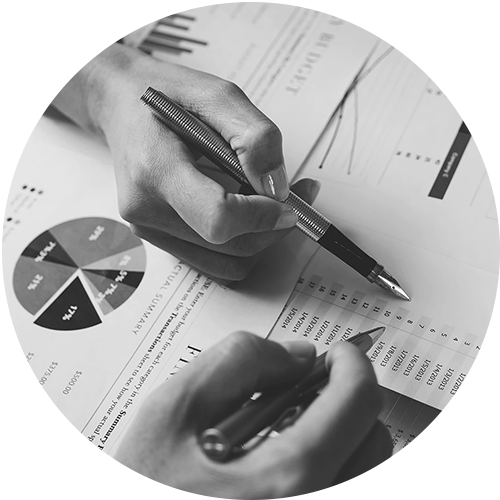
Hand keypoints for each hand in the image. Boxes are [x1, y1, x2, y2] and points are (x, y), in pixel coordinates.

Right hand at [25, 20, 319, 279]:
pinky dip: (242, 243)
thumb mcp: (217, 94)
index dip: (261, 216)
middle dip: (273, 226)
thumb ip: (254, 137)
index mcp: (156, 170)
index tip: (288, 201)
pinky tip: (250, 213)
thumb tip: (278, 188)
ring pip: (227, 261)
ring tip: (274, 201)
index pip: (217, 218)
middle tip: (297, 195)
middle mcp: (147, 211)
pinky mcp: (159, 238)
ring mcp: (150, 230)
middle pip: (229, 246)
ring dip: (262, 238)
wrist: (121, 105)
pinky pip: (215, 261)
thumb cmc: (166, 95)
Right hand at [93, 332, 391, 499]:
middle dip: (346, 403)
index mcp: (286, 482)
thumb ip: (238, 362)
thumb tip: (296, 356)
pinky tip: (291, 474)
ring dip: (343, 442)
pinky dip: (337, 478)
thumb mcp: (172, 411)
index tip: (338, 355)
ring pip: (370, 479)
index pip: (358, 401)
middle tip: (307, 395)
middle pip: (374, 440)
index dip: (352, 363)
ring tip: (289, 439)